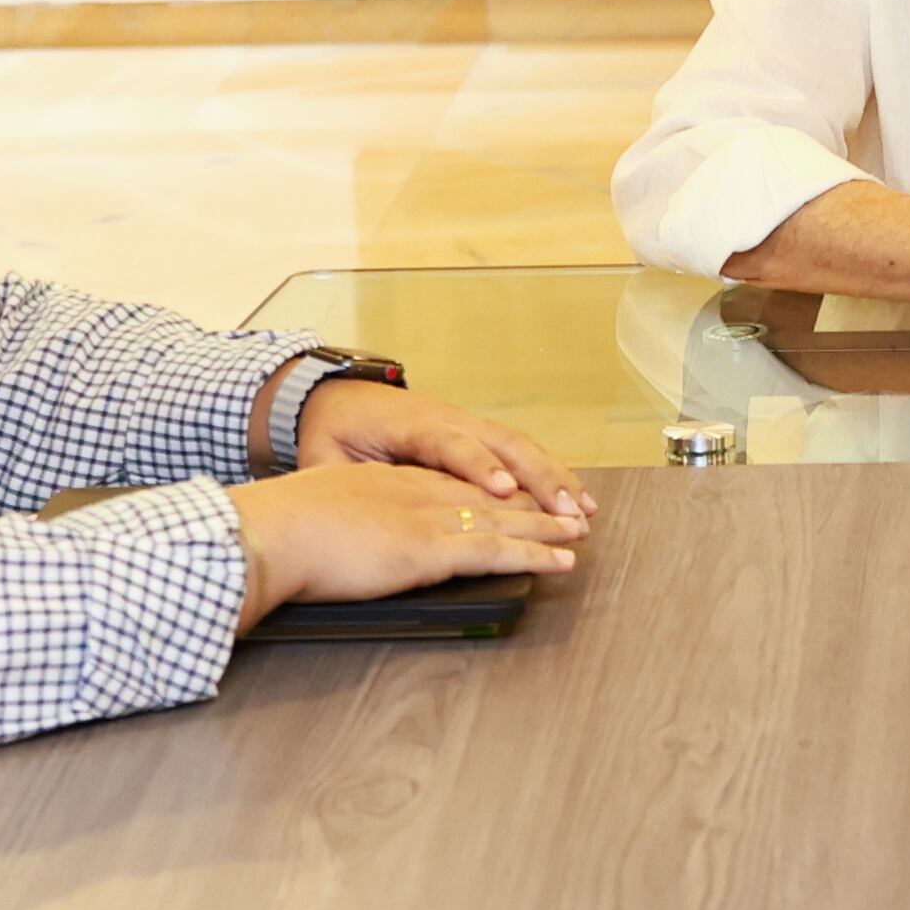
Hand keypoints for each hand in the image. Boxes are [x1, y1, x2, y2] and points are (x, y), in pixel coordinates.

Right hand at [229, 459, 584, 616]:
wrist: (266, 532)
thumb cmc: (274, 530)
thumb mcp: (309, 517)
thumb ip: (330, 528)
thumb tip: (320, 545)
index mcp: (383, 480)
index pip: (448, 480)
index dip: (485, 488)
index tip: (511, 494)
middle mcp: (413, 490)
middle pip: (485, 493)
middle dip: (530, 501)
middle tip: (565, 507)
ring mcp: (425, 517)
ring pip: (502, 519)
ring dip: (546, 527)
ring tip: (578, 531)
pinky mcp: (430, 548)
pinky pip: (497, 550)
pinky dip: (536, 555)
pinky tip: (562, 560)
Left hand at [295, 377, 592, 523]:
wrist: (334, 396)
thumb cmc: (332, 431)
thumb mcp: (325, 457)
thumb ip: (348, 481)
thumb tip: (355, 511)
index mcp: (410, 426)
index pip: (452, 446)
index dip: (480, 468)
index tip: (504, 490)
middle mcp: (447, 420)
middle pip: (504, 443)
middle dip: (541, 479)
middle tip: (567, 513)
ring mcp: (465, 424)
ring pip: (521, 446)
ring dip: (556, 478)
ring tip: (584, 512)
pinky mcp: (475, 435)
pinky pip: (519, 451)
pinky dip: (550, 474)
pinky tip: (574, 499)